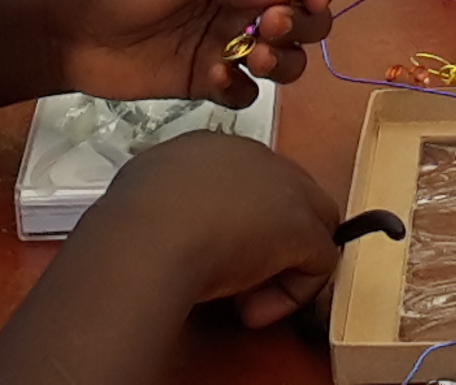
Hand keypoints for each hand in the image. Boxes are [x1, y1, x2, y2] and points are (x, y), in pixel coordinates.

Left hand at [50, 0, 333, 107]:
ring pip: (286, 62)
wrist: (66, 33)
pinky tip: (214, 79)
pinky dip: (241, 89)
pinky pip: (246, 93)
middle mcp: (241, 6)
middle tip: (269, 27)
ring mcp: (226, 47)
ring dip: (283, 62)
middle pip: (304, 22)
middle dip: (301, 26)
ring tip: (253, 58)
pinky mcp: (206, 83)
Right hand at [76, 131, 341, 327]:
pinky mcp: (302, 228)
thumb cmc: (135, 221)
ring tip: (242, 298)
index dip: (237, 220)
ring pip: (312, 228)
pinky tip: (252, 309)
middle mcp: (255, 157)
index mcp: (213, 146)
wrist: (150, 236)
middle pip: (288, 198)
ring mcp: (286, 188)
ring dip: (282, 268)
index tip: (211, 249)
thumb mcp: (142, 193)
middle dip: (270, 240)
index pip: (247, 180)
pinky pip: (320, 263)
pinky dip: (291, 294)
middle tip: (235, 278)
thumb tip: (165, 218)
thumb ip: (165, 199)